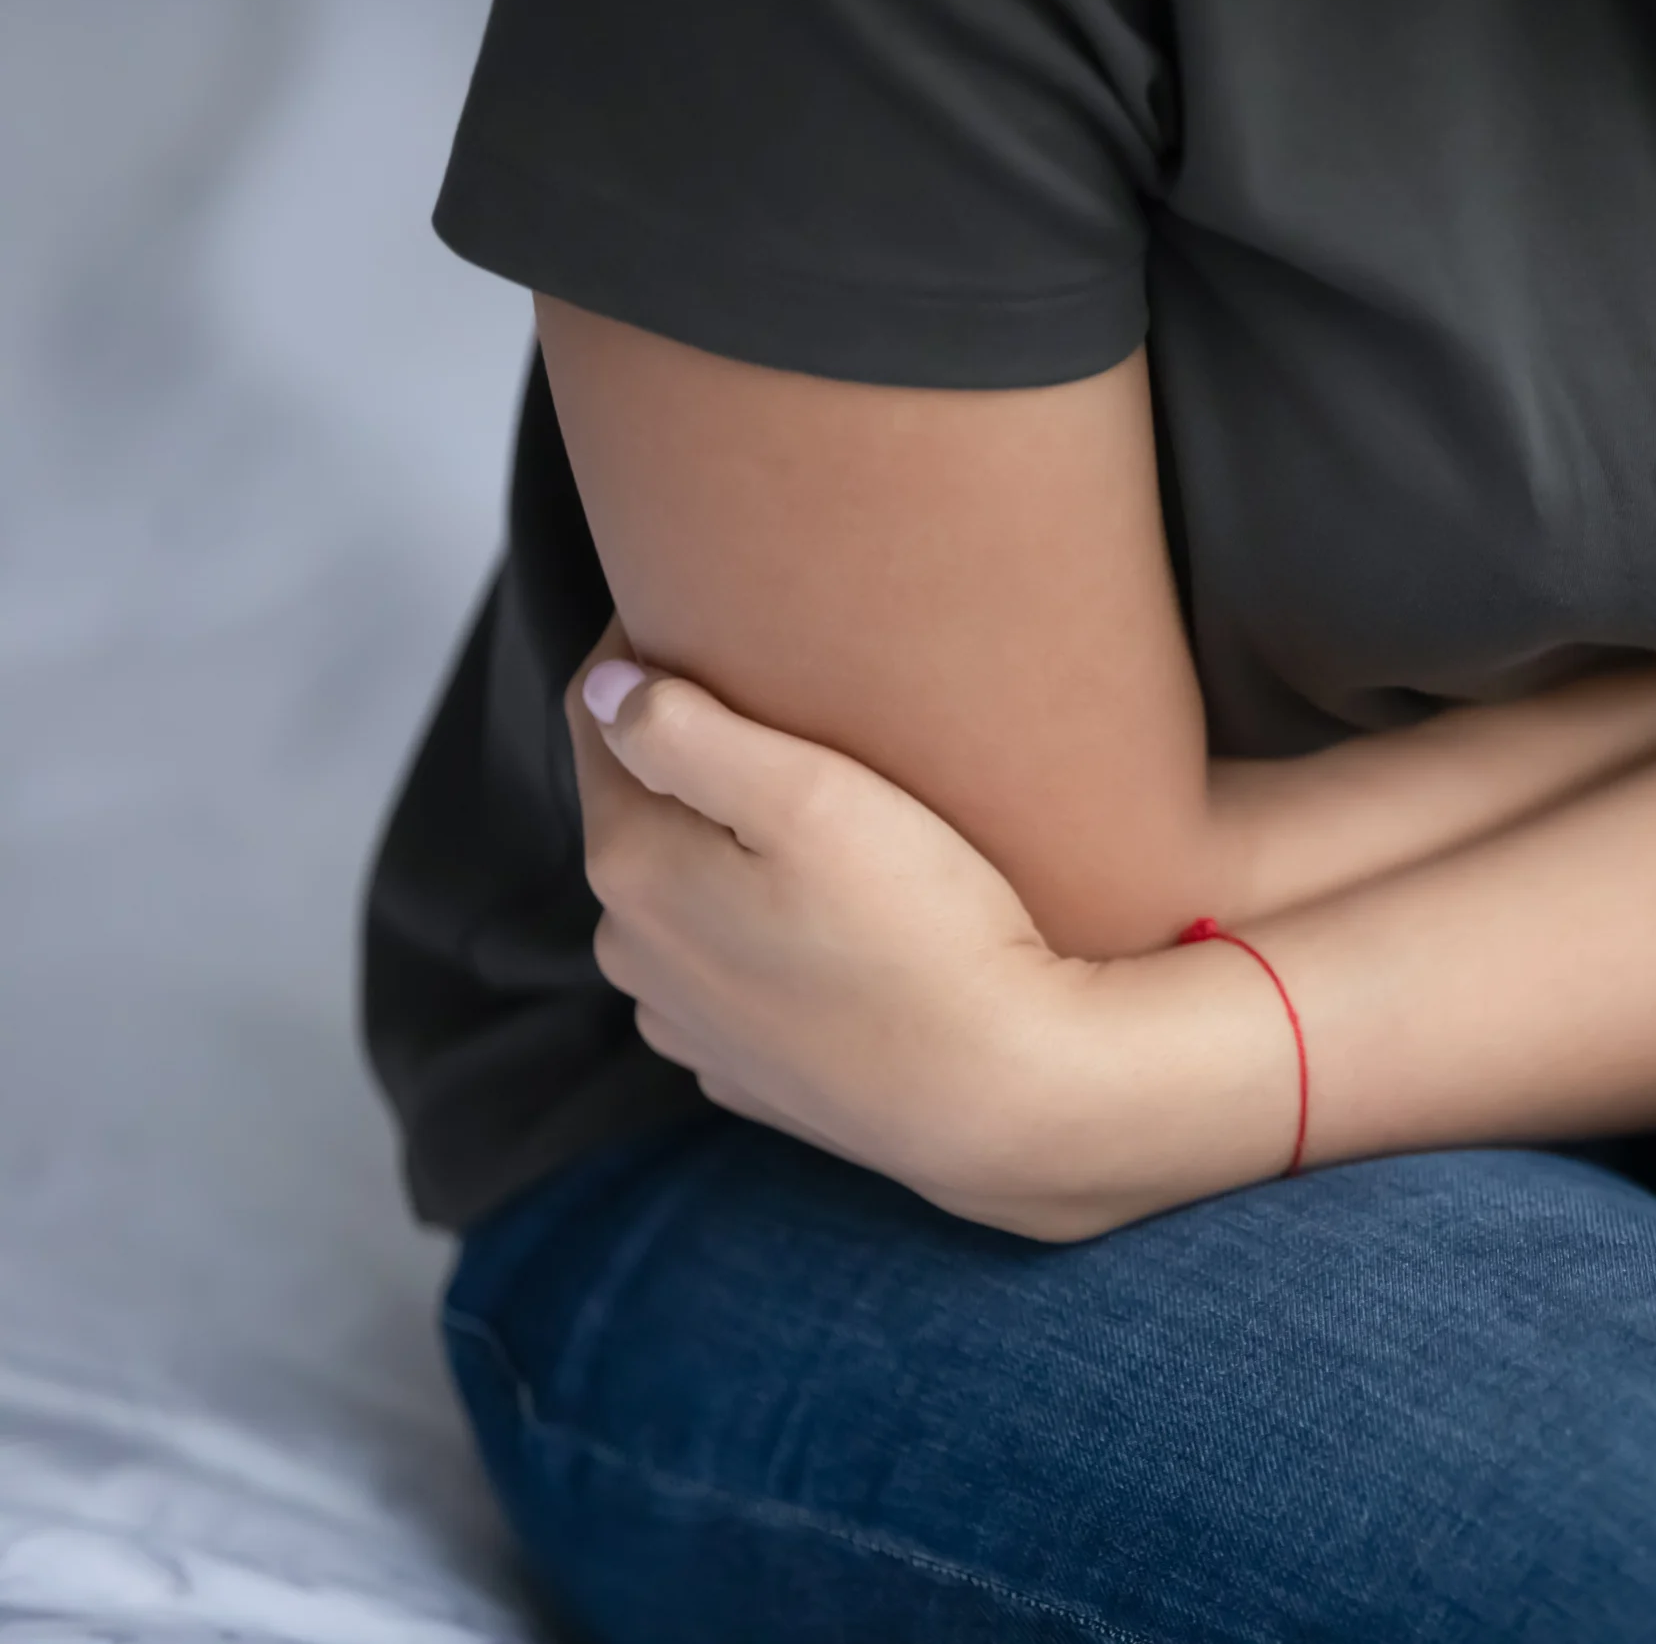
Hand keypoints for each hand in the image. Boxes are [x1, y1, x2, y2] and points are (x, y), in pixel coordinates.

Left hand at [565, 618, 1174, 1240]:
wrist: (1012, 1095)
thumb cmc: (928, 934)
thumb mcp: (812, 796)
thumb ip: (687, 729)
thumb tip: (608, 684)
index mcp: (631, 868)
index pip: (599, 716)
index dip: (649, 647)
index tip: (714, 603)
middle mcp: (635, 954)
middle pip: (641, 810)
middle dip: (690, 754)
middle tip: (787, 705)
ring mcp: (690, 1024)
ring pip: (684, 897)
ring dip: (723, 852)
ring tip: (818, 820)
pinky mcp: (753, 1072)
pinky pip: (734, 972)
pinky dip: (760, 934)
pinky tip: (834, 922)